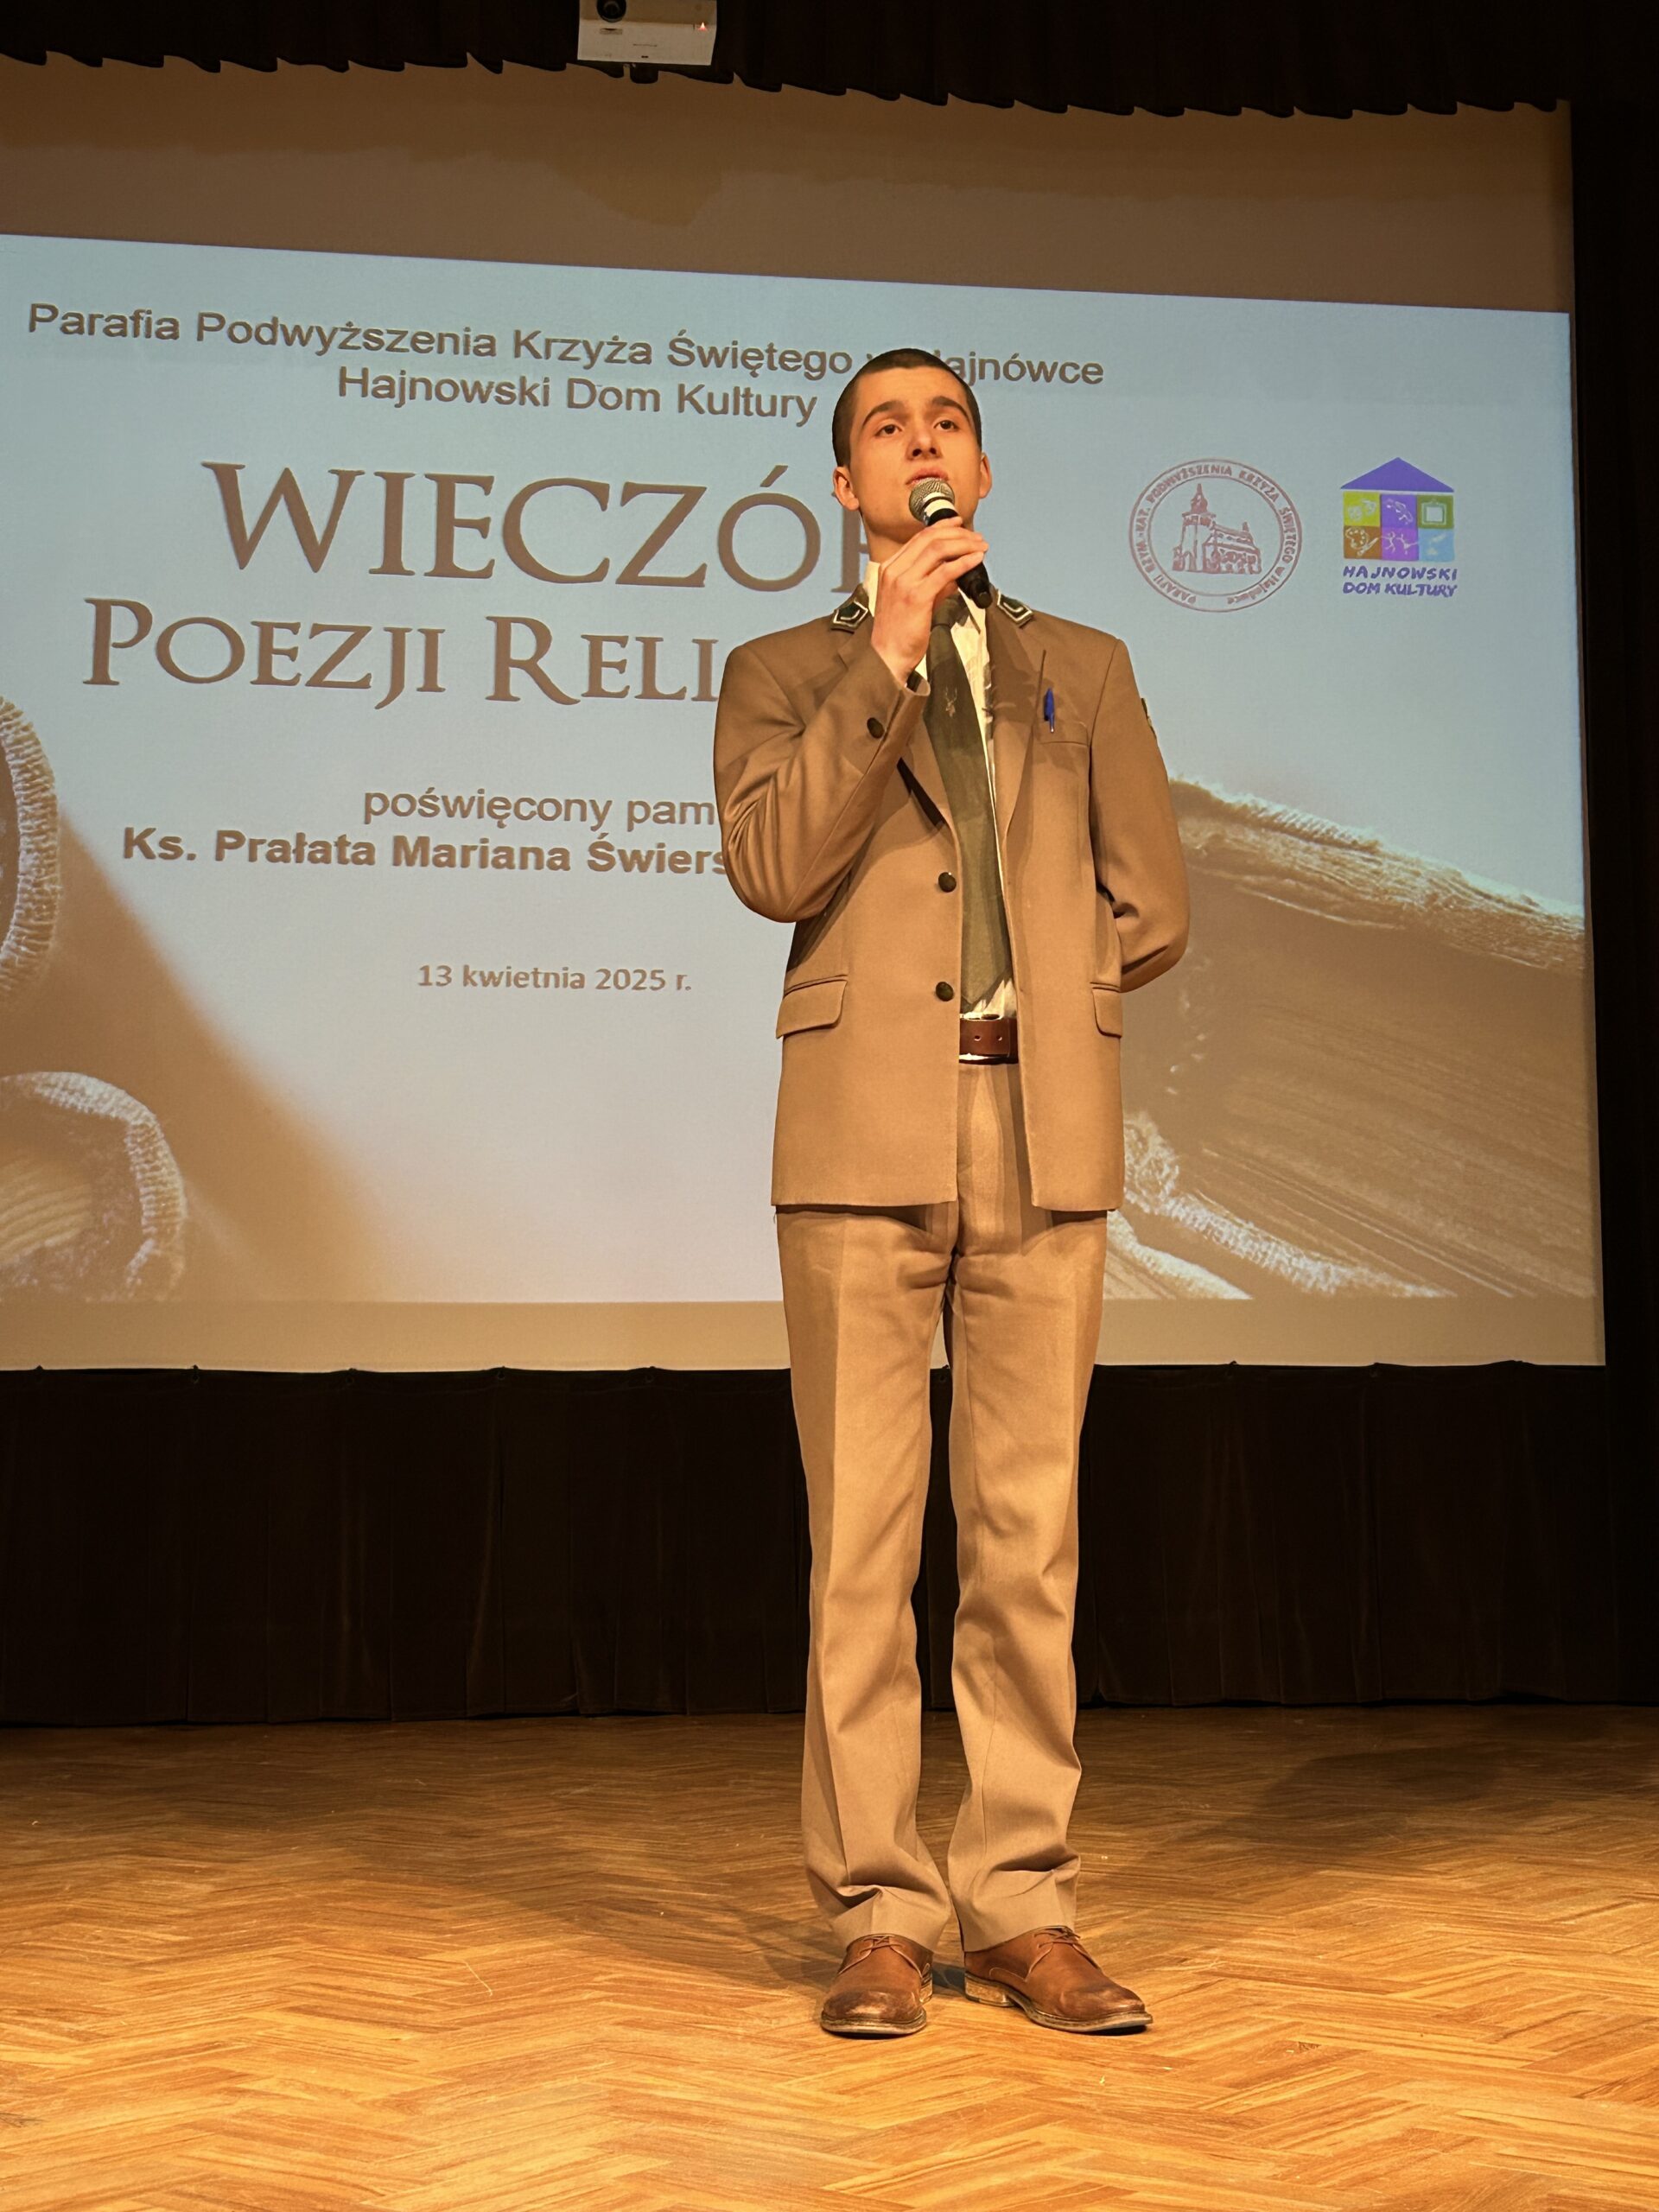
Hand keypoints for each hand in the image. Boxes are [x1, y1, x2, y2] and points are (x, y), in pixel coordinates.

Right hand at [869, 522, 988, 689]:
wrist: (887, 656)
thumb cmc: (899, 632)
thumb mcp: (913, 601)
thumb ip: (933, 584)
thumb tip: (955, 574)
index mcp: (890, 568)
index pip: (918, 538)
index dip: (942, 528)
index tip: (959, 525)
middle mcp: (894, 571)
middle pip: (929, 539)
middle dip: (957, 534)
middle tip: (976, 538)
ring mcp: (904, 582)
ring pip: (938, 550)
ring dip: (964, 545)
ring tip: (980, 547)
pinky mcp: (917, 596)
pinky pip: (945, 572)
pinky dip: (964, 562)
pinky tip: (976, 560)